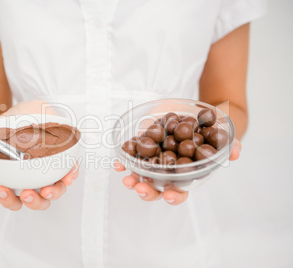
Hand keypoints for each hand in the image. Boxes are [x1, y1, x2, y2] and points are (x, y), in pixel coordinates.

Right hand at [0, 100, 78, 210]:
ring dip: (53, 192)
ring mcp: (52, 174)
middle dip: (33, 201)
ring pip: (56, 190)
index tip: (2, 190)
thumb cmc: (8, 130)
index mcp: (17, 181)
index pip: (13, 200)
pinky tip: (69, 173)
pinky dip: (71, 175)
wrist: (25, 114)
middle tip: (26, 193)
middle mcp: (36, 181)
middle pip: (37, 200)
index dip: (8, 200)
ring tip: (47, 188)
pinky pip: (70, 172)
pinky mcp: (64, 163)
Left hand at [114, 139, 241, 204]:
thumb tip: (236, 152)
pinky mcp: (143, 148)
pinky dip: (123, 162)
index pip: (179, 191)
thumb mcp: (220, 135)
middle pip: (156, 188)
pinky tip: (117, 163)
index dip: (174, 196)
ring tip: (127, 179)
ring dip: (133, 180)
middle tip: (141, 188)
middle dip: (148, 191)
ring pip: (140, 176)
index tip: (168, 195)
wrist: (193, 112)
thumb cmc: (209, 129)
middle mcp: (167, 172)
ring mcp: (153, 162)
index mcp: (185, 175)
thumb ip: (228, 144)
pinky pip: (131, 158)